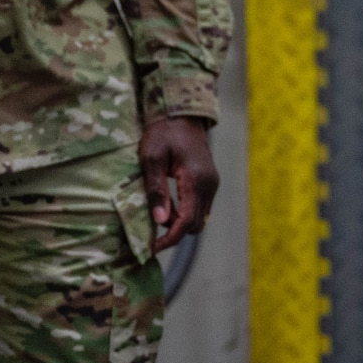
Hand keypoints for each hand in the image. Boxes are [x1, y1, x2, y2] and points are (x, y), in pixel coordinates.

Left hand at [139, 117, 219, 250]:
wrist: (182, 113)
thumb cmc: (163, 133)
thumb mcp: (152, 159)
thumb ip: (156, 190)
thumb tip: (160, 221)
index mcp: (196, 180)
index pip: (187, 221)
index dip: (169, 239)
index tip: (150, 249)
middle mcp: (209, 184)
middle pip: (196, 224)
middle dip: (175, 234)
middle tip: (150, 236)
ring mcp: (212, 182)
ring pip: (200, 217)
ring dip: (180, 224)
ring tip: (156, 220)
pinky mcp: (209, 181)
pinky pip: (200, 206)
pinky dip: (185, 214)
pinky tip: (167, 208)